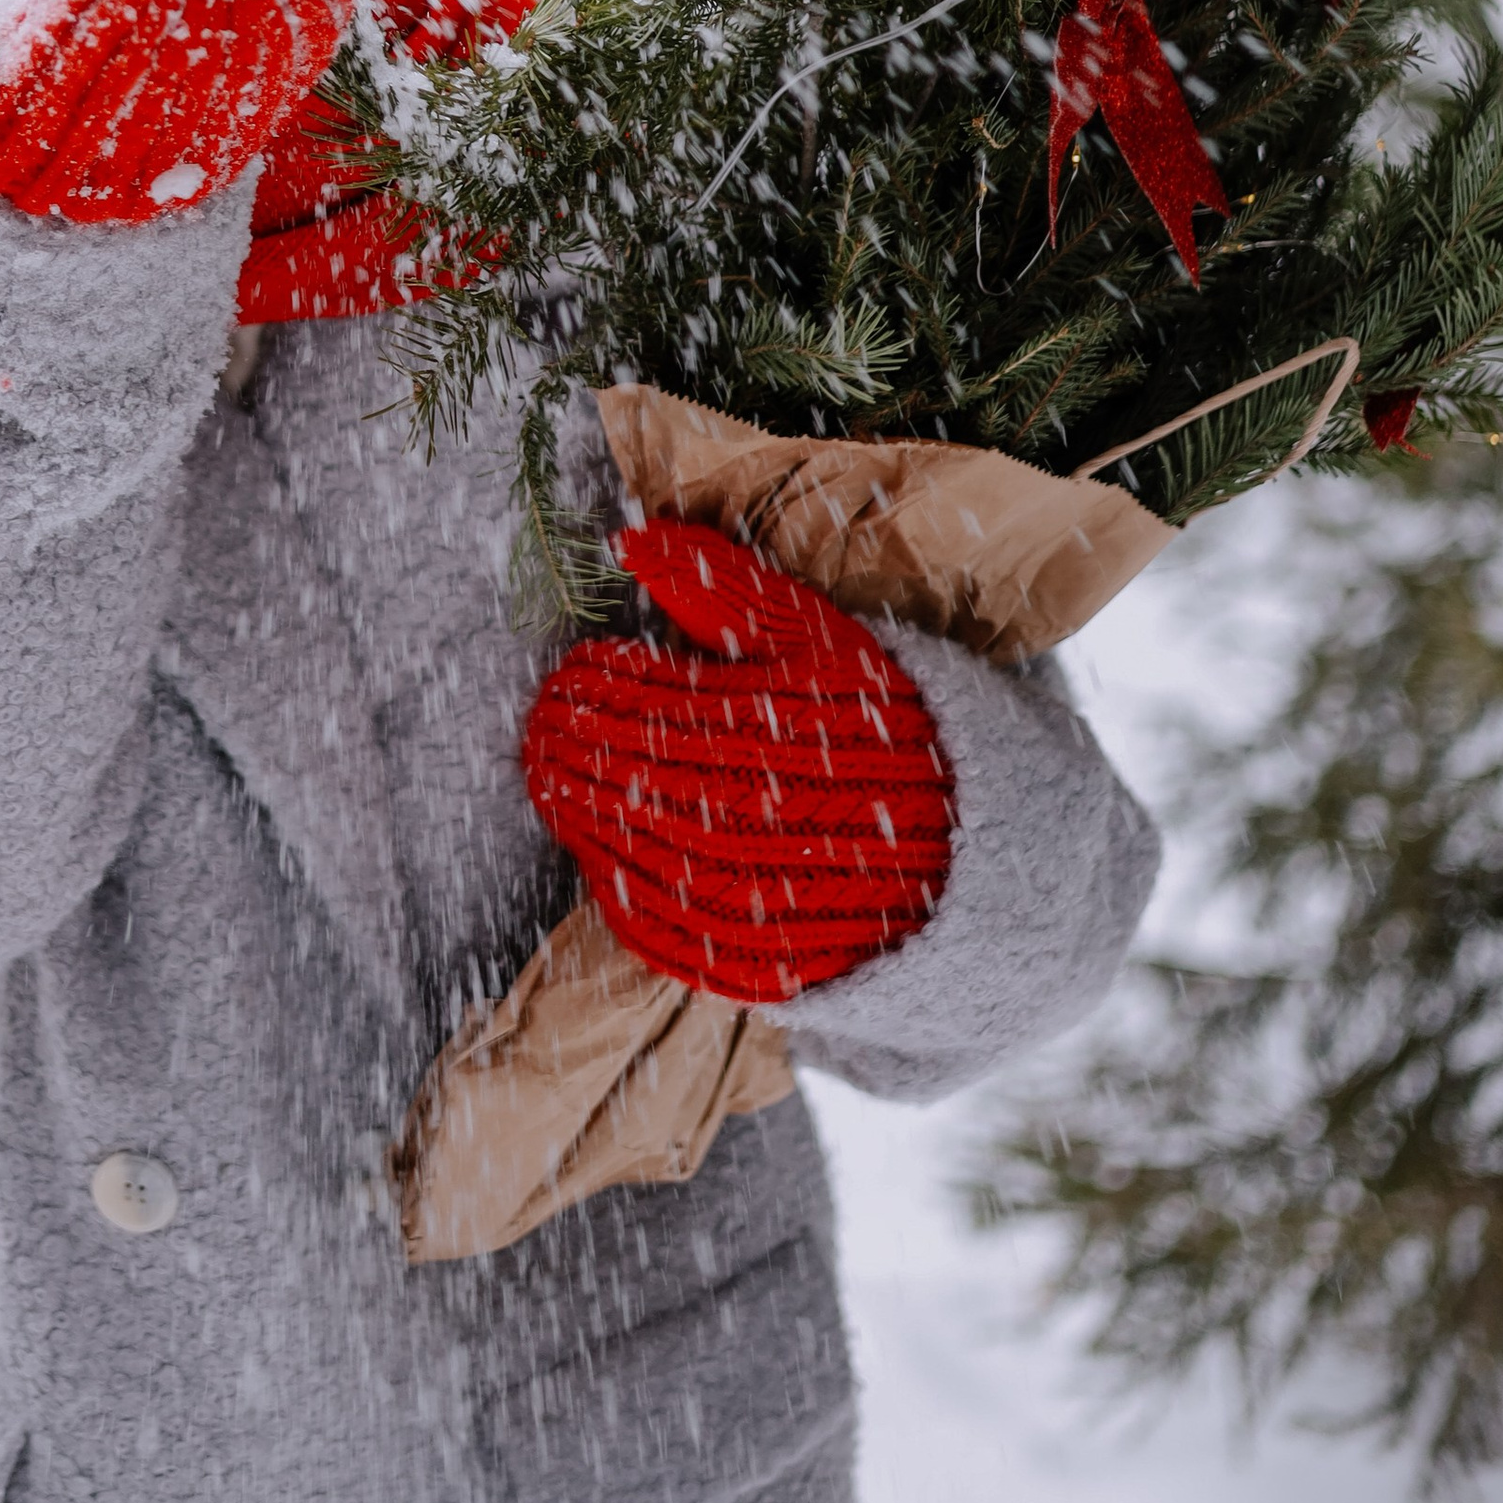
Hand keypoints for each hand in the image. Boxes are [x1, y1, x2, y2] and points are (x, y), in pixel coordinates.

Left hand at [523, 519, 954, 1002]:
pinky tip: (598, 843)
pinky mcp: (739, 963)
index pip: (636, 699)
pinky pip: (645, 922)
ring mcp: (740, 900)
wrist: (958, 847)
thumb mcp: (811, 637)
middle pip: (614, 771)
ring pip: (616, 848)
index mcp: (759, 728)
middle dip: (565, 740)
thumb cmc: (875, 724)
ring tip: (554, 773)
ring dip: (572, 806)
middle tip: (545, 718)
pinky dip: (610, 879)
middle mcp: (742, 818)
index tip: (577, 668)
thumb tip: (629, 539)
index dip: (591, 682)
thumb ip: (716, 585)